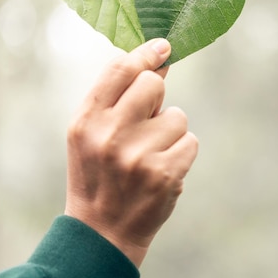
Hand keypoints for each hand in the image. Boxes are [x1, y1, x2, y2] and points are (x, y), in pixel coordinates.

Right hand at [63, 38, 198, 266]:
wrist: (102, 231)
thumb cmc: (99, 173)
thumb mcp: (92, 133)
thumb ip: (119, 95)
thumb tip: (159, 57)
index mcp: (86, 120)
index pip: (120, 69)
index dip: (145, 54)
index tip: (164, 46)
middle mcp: (109, 134)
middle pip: (154, 83)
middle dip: (157, 97)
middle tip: (147, 121)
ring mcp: (137, 155)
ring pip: (178, 116)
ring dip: (170, 132)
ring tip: (149, 155)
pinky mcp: (165, 174)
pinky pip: (191, 141)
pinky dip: (182, 153)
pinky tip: (162, 170)